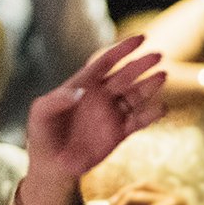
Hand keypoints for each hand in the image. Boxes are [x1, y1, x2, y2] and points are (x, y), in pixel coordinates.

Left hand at [24, 36, 166, 183]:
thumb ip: (56, 100)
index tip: (140, 39)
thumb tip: (79, 92)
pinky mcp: (119, 133)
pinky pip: (139, 121)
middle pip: (125, 75)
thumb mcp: (41, 114)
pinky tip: (162, 108)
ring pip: (136, 95)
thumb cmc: (43, 135)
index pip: (106, 62)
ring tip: (162, 76)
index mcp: (83, 85)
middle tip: (158, 55)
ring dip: (150, 85)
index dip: (122, 50)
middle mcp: (101, 96)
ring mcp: (111, 113)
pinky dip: (152, 114)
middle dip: (141, 65)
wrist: (52, 165)